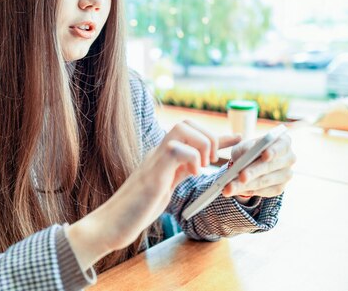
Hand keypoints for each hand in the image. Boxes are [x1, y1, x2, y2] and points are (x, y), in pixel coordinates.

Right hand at [66, 120, 240, 269]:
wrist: (110, 225)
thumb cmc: (136, 210)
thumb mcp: (165, 188)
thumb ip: (178, 174)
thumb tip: (195, 168)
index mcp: (163, 157)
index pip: (191, 135)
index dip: (216, 136)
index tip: (237, 139)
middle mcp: (158, 154)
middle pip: (186, 123)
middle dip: (208, 137)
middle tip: (212, 161)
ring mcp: (154, 161)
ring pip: (182, 129)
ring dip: (201, 144)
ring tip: (202, 166)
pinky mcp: (152, 174)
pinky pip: (176, 150)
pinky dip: (192, 158)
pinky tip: (193, 174)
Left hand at [222, 132, 295, 199]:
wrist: (252, 164)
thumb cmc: (249, 151)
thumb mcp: (244, 146)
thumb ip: (247, 148)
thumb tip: (248, 152)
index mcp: (283, 142)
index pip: (281, 146)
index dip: (273, 151)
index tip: (265, 156)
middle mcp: (289, 158)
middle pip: (270, 166)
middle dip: (254, 172)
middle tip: (241, 177)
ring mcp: (286, 174)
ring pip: (265, 181)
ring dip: (246, 185)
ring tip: (230, 188)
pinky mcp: (280, 188)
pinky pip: (264, 191)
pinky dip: (249, 191)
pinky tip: (237, 191)